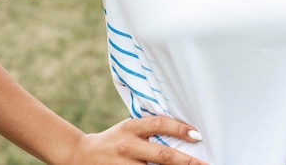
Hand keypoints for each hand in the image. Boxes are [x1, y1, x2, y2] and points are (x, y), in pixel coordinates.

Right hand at [65, 116, 207, 164]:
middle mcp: (128, 146)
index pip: (159, 124)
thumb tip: (182, 131)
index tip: (197, 135)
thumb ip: (149, 129)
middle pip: (161, 155)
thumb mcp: (129, 126)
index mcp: (131, 127)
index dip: (179, 128)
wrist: (81, 154)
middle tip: (204, 164)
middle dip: (185, 161)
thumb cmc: (114, 139)